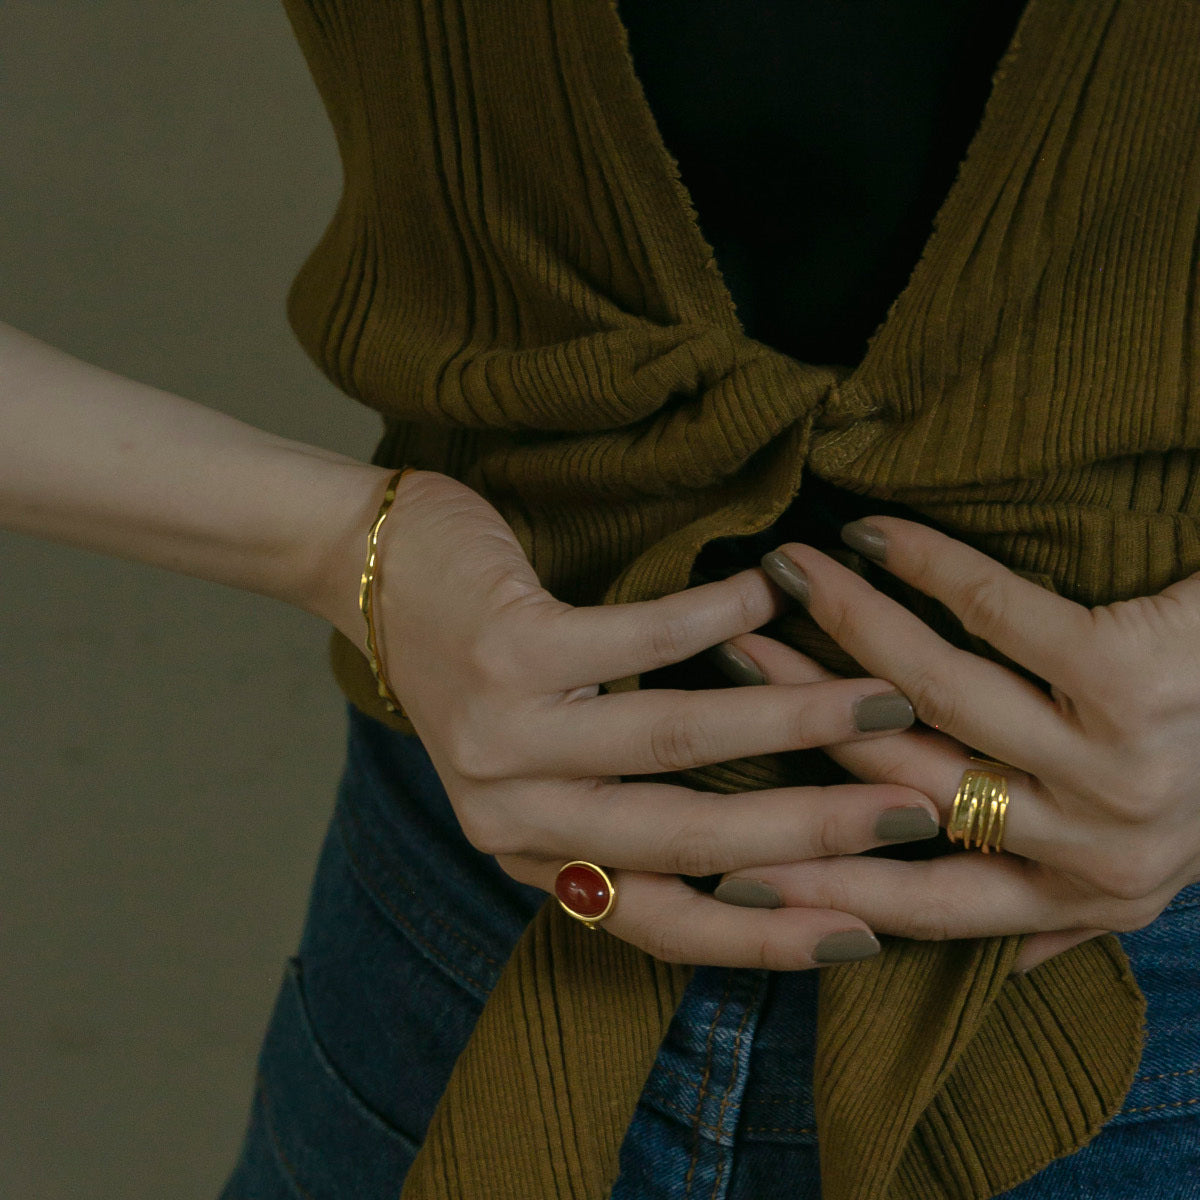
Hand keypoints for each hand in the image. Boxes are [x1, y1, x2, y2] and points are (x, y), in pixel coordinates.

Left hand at [329, 470, 942, 967]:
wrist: (374, 571)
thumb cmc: (485, 664)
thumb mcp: (548, 760)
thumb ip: (625, 802)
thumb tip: (769, 842)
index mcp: (532, 854)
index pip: (663, 919)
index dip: (766, 934)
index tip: (864, 932)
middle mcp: (513, 814)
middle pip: (686, 840)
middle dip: (815, 833)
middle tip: (915, 811)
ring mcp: (505, 734)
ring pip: (674, 741)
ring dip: (790, 723)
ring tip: (878, 698)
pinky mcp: (508, 650)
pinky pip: (637, 640)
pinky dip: (717, 619)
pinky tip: (771, 595)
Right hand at [714, 516, 1199, 972]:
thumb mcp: (1139, 867)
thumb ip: (1052, 911)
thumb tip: (947, 946)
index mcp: (1085, 896)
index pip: (921, 907)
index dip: (819, 886)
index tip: (731, 861)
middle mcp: (1093, 851)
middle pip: (896, 783)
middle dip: (797, 717)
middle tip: (726, 657)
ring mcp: (1111, 771)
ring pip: (929, 693)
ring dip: (841, 625)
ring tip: (783, 574)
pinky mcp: (1131, 682)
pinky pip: (994, 614)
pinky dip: (923, 567)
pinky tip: (873, 535)